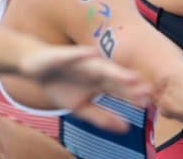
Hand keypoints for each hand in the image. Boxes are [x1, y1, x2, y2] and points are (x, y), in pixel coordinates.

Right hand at [19, 44, 151, 132]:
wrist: (36, 68)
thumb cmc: (61, 86)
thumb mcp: (80, 107)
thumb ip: (101, 117)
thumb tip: (125, 129)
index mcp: (102, 82)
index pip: (121, 90)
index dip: (132, 97)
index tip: (147, 105)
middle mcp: (98, 71)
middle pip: (116, 79)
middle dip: (130, 85)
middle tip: (146, 91)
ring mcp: (85, 62)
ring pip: (102, 66)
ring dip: (116, 71)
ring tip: (129, 77)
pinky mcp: (68, 55)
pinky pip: (75, 54)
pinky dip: (83, 55)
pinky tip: (92, 53)